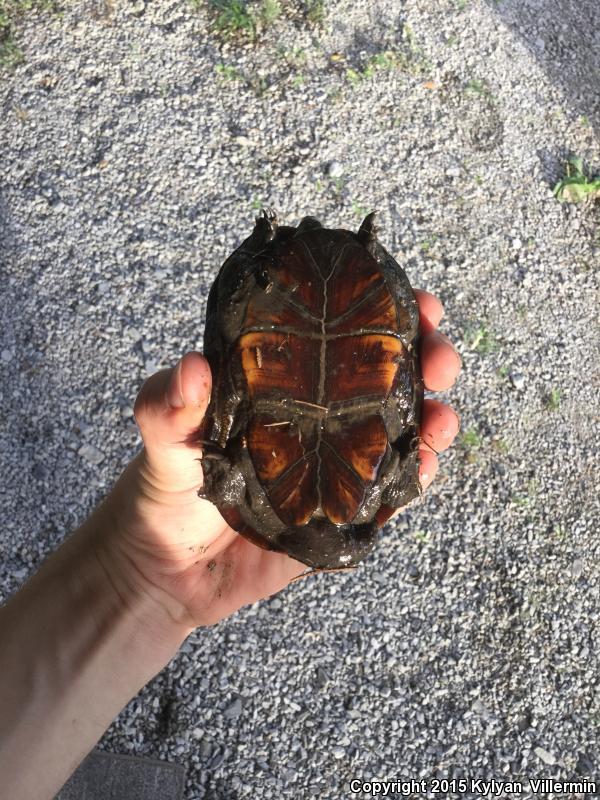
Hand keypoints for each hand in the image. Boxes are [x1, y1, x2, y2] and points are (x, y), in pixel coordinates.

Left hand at [94, 290, 459, 630]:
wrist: (167, 569)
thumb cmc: (166, 486)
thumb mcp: (163, 435)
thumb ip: (169, 403)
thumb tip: (193, 368)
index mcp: (283, 381)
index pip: (341, 332)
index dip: (384, 312)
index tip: (412, 302)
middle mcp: (319, 415)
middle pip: (388, 377)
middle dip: (427, 359)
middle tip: (440, 360)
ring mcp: (337, 463)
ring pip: (402, 430)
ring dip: (433, 420)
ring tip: (440, 421)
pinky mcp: (344, 511)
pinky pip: (391, 491)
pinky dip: (415, 476)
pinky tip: (423, 466)